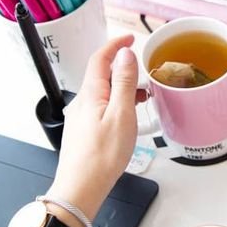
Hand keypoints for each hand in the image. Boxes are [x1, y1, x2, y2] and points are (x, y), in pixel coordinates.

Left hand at [48, 35, 145, 220]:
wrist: (81, 188)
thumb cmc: (101, 156)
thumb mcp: (121, 114)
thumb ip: (124, 82)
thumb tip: (126, 54)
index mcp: (90, 93)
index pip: (100, 58)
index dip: (115, 45)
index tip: (130, 37)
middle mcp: (82, 102)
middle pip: (102, 75)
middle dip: (124, 68)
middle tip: (145, 71)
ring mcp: (81, 117)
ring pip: (103, 92)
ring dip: (123, 88)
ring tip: (143, 96)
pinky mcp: (84, 131)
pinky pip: (102, 107)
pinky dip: (118, 103)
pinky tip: (129, 117)